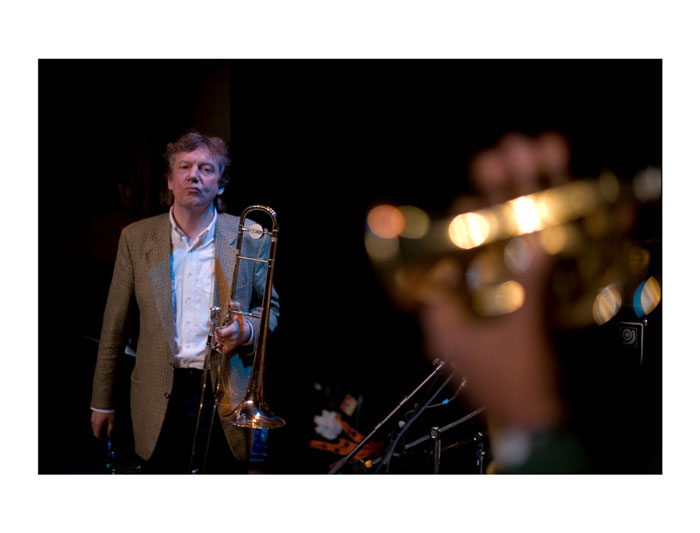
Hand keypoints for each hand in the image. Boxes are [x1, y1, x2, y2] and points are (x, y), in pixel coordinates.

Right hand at [91, 411, 114, 439]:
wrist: (104, 402)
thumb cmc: (109, 411)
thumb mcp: (112, 421)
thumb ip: (110, 429)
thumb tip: (110, 436)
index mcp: (98, 426)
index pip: (97, 435)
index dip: (102, 438)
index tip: (107, 438)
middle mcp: (93, 423)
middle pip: (95, 432)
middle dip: (101, 434)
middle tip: (107, 433)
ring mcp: (92, 419)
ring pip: (95, 427)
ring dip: (99, 429)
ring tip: (106, 427)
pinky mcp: (93, 415)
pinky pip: (94, 423)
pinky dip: (98, 425)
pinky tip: (103, 421)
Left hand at [214, 301, 251, 352]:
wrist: (247, 332)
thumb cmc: (241, 323)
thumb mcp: (239, 314)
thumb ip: (236, 308)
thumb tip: (231, 303)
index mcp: (234, 330)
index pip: (222, 333)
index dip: (217, 330)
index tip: (217, 327)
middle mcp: (232, 338)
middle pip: (219, 337)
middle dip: (217, 333)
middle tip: (219, 330)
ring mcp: (231, 344)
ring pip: (219, 343)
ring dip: (217, 338)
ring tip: (220, 334)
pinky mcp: (230, 348)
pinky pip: (222, 351)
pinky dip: (218, 349)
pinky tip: (218, 344)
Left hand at [417, 132, 570, 429]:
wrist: (536, 426)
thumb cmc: (521, 378)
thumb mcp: (527, 327)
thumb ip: (532, 283)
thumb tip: (538, 242)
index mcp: (443, 329)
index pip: (427, 282)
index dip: (436, 253)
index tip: (450, 228)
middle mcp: (443, 337)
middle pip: (444, 289)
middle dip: (460, 262)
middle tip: (474, 234)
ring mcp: (459, 348)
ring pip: (459, 305)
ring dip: (474, 281)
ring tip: (489, 251)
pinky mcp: (476, 354)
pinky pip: (474, 319)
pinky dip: (486, 300)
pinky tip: (504, 284)